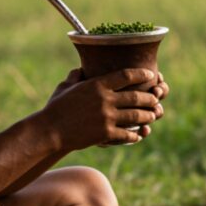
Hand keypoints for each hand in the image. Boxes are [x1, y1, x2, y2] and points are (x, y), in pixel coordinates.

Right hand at [45, 68, 162, 150]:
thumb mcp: (65, 87)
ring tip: (152, 115)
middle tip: (156, 98)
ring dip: (148, 116)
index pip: (126, 75)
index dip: (141, 75)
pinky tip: (139, 134)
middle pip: (137, 96)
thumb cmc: (56, 107)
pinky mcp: (106, 133)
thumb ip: (75, 77)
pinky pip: (127, 134)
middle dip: (150, 98)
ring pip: (136, 115)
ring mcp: (107, 117)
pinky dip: (135, 134)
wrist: (50, 130)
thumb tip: (79, 70)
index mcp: (97, 84)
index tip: (151, 75)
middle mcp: (105, 99)